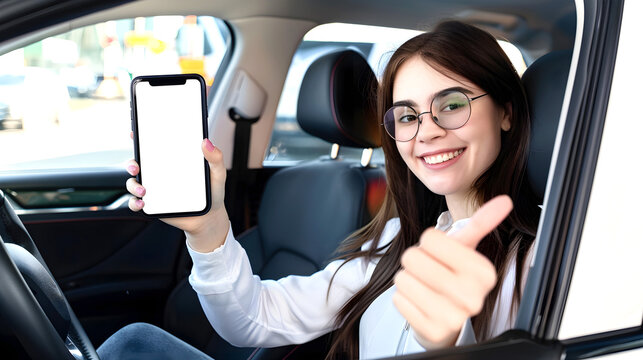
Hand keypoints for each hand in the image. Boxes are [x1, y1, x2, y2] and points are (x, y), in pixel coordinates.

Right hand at [126, 137, 228, 251]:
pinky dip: (135, 202)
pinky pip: (136, 202)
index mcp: (173, 161)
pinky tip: (142, 202)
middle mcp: (160, 173)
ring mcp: (154, 188)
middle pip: (138, 163)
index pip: (154, 146)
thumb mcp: (217, 174)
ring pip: (134, 182)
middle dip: (131, 163)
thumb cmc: (212, 193)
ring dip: (133, 185)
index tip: (135, 133)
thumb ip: (215, 158)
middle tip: (136, 167)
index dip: (141, 137)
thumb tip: (206, 142)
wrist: (208, 218)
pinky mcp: (152, 204)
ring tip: (143, 190)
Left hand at [392, 195, 512, 347]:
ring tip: (424, 286)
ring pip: (403, 278)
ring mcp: (453, 317)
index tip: (440, 254)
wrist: (447, 318)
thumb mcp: (466, 248)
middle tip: (429, 271)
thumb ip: (481, 223)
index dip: (429, 242)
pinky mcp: (432, 331)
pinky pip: (398, 300)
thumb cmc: (453, 276)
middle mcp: (473, 297)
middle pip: (412, 256)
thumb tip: (504, 200)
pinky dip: (403, 298)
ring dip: (408, 280)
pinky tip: (419, 302)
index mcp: (484, 272)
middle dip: (415, 260)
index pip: (430, 237)